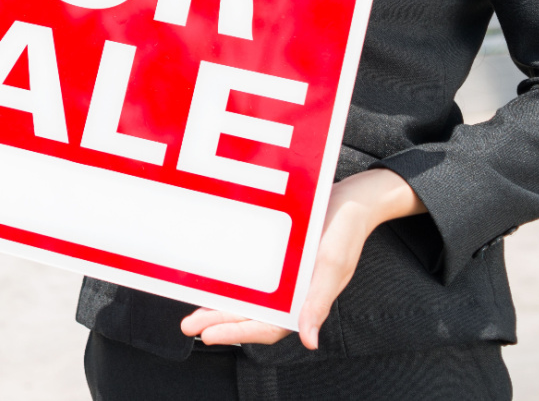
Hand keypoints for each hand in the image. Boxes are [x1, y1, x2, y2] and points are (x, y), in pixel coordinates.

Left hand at [180, 168, 424, 350]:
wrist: (351, 197)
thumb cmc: (345, 232)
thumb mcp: (331, 266)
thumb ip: (317, 303)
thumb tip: (309, 342)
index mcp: (304, 301)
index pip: (267, 326)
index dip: (238, 333)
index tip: (209, 336)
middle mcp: (290, 293)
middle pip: (251, 315)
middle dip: (219, 323)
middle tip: (187, 326)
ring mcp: (283, 277)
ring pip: (247, 298)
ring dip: (221, 306)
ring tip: (193, 313)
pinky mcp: (278, 258)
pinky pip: (252, 276)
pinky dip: (233, 282)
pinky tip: (212, 281)